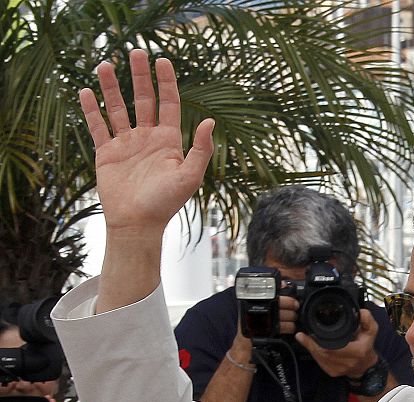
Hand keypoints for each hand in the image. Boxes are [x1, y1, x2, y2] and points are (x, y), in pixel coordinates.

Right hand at [80, 49, 213, 236]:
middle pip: (143, 100)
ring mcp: (126, 144)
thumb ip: (201, 149)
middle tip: (135, 52)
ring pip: (118, 108)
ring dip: (112, 87)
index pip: (169, 104)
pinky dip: (92, 110)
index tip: (162, 61)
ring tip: (105, 64)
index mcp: (169, 141)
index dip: (166, 83)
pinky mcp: (106, 153)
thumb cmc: (166, 203)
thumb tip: (211, 121)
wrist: (137, 223)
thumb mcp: (190, 176)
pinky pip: (98, 127)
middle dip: (140, 76)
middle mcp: (148, 138)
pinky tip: (87, 92)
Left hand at [295, 308, 379, 378]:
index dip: (317, 342)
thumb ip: (367, 319)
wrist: (365, 366)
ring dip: (311, 348)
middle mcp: (347, 362)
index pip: (332, 348)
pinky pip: (319, 362)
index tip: (307, 334)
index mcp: (357, 351)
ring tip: (304, 338)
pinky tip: (311, 346)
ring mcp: (338, 369)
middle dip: (311, 343)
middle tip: (302, 335)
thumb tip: (360, 312)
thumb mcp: (371, 330)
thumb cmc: (367, 347)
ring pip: (319, 358)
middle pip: (322, 353)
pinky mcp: (332, 372)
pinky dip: (314, 354)